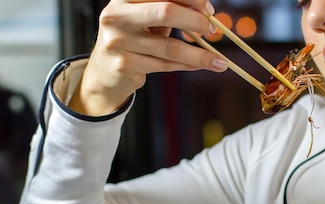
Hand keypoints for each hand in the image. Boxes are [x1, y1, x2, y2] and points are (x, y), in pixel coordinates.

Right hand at [69, 0, 227, 115]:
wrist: (105, 72)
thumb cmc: (133, 39)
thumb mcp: (146, 18)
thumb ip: (170, 9)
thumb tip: (206, 10)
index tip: (208, 9)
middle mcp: (117, 15)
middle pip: (166, 12)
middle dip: (195, 20)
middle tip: (211, 30)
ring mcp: (119, 41)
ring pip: (170, 47)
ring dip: (200, 55)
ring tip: (219, 60)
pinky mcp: (124, 65)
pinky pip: (164, 65)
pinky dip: (187, 65)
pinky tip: (199, 65)